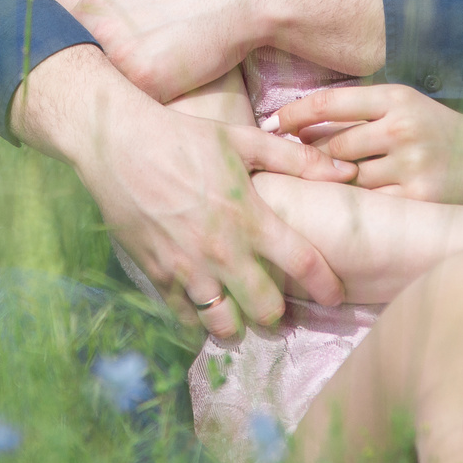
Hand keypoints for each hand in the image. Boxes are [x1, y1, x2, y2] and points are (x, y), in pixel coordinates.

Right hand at [14, 46, 349, 339]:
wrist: (116, 141)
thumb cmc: (182, 136)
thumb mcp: (241, 139)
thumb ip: (296, 159)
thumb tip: (345, 171)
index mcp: (249, 217)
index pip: (304, 265)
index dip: (327, 287)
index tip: (334, 295)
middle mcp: (222, 250)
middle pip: (265, 311)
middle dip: (277, 315)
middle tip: (278, 307)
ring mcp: (187, 268)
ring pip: (224, 325)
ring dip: (238, 325)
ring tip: (241, 314)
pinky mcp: (156, 274)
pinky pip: (185, 317)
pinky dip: (199, 318)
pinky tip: (205, 304)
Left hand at [58, 0, 267, 99]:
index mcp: (92, 2)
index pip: (69, 34)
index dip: (89, 38)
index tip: (116, 37)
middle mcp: (102, 33)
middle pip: (89, 62)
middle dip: (106, 61)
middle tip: (138, 55)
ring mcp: (126, 61)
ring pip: (111, 84)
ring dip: (123, 82)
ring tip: (153, 68)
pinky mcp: (152, 85)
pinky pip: (137, 102)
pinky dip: (147, 96)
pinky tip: (166, 78)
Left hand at [268, 82, 462, 206]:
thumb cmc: (449, 137)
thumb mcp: (412, 109)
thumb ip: (366, 113)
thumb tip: (304, 125)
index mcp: (397, 97)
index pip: (330, 101)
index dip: (294, 114)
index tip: (271, 125)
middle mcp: (401, 127)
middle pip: (331, 144)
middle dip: (306, 157)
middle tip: (282, 166)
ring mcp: (410, 165)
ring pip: (346, 177)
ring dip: (327, 185)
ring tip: (309, 191)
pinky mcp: (418, 199)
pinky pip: (369, 205)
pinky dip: (354, 207)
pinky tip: (344, 211)